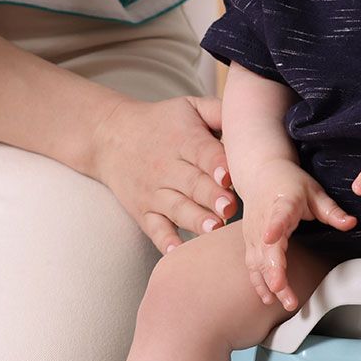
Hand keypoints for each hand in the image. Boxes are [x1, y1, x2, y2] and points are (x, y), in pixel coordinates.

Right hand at [91, 94, 234, 251]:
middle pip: (192, 183)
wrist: (110, 136)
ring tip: (213, 228)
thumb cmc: (162, 122)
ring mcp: (154, 192)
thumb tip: (251, 114)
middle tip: (229, 207)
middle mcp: (167, 167)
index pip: (202, 152)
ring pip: (177, 208)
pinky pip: (155, 229)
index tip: (229, 175)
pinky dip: (165, 242)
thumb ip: (219, 111)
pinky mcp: (143, 212)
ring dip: (196, 219)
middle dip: (211, 195)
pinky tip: (177, 253)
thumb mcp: (189, 107)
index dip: (216, 164)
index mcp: (184, 140)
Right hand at [239, 158, 354, 309]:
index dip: (274, 227)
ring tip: (284, 303)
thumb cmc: (289, 182)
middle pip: (266, 250)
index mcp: (281, 204)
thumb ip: (332, 210)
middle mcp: (263, 220)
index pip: (277, 216)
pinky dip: (258, 282)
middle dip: (275, 274)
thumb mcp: (314, 192)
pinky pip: (252, 265)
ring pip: (257, 262)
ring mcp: (253, 232)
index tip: (270, 238)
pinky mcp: (249, 241)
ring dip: (268, 284)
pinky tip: (267, 298)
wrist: (261, 173)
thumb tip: (351, 223)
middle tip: (287, 296)